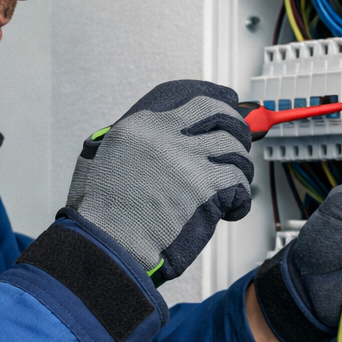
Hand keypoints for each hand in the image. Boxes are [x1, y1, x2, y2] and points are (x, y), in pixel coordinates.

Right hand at [65, 80, 253, 282]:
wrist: (109, 238)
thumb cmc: (100, 207)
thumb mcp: (103, 156)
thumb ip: (131, 143)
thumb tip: (148, 146)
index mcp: (145, 127)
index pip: (198, 104)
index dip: (222, 109)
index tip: (227, 116)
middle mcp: (170, 139)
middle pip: (224, 122)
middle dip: (238, 132)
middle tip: (239, 144)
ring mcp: (189, 163)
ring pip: (236, 152)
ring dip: (240, 166)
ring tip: (235, 178)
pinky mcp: (203, 191)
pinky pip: (238, 184)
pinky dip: (240, 196)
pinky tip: (232, 205)